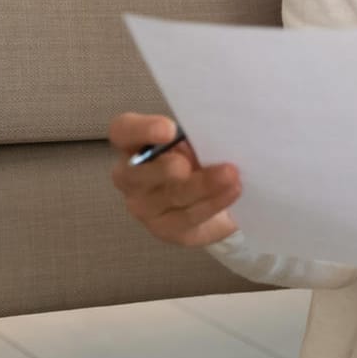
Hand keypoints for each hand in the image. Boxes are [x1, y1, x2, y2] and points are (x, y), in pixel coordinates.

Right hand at [108, 111, 242, 247]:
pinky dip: (213, 202)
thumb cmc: (196, 155)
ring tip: (230, 174)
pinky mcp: (166, 228)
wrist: (211, 195)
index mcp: (133, 143)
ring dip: (202, 185)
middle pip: (136, 174)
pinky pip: (189, 217)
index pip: (123, 131)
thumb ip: (196, 132)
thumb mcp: (194, 138)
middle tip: (187, 165)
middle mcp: (131, 176)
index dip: (142, 130)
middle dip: (164, 170)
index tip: (169, 129)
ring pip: (170, 197)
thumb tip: (217, 129)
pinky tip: (232, 191)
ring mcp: (144, 206)